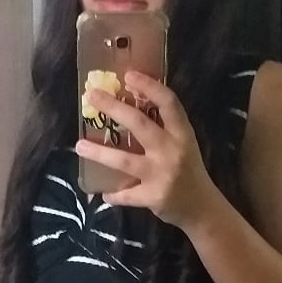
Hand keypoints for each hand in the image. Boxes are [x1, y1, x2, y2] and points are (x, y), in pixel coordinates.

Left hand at [75, 70, 217, 229]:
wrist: (202, 207)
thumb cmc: (188, 170)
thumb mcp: (183, 144)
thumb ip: (163, 127)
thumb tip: (130, 102)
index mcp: (182, 133)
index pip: (168, 103)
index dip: (149, 86)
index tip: (128, 75)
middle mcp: (172, 151)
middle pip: (140, 124)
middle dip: (113, 108)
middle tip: (91, 96)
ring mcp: (162, 175)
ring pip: (124, 161)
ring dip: (99, 153)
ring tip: (79, 145)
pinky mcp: (153, 197)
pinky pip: (126, 195)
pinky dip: (113, 194)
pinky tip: (103, 192)